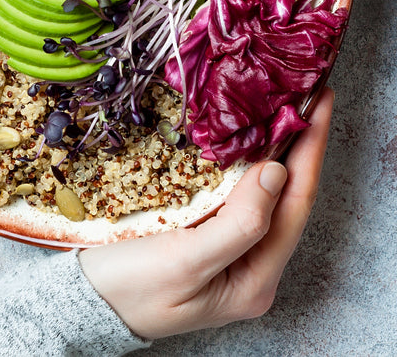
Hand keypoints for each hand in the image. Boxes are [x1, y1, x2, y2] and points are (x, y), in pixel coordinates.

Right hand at [81, 88, 334, 340]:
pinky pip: (241, 195)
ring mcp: (232, 255)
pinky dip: (248, 161)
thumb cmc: (124, 291)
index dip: (311, 150)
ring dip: (278, 148)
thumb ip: (238, 225)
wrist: (76, 305)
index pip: (296, 205)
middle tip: (309, 91)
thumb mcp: (182, 263)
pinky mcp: (210, 239)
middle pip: (289, 199)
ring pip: (267, 194)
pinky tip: (249, 135)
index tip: (320, 100)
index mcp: (254, 281)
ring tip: (287, 104)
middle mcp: (252, 270)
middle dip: (301, 144)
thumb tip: (277, 173)